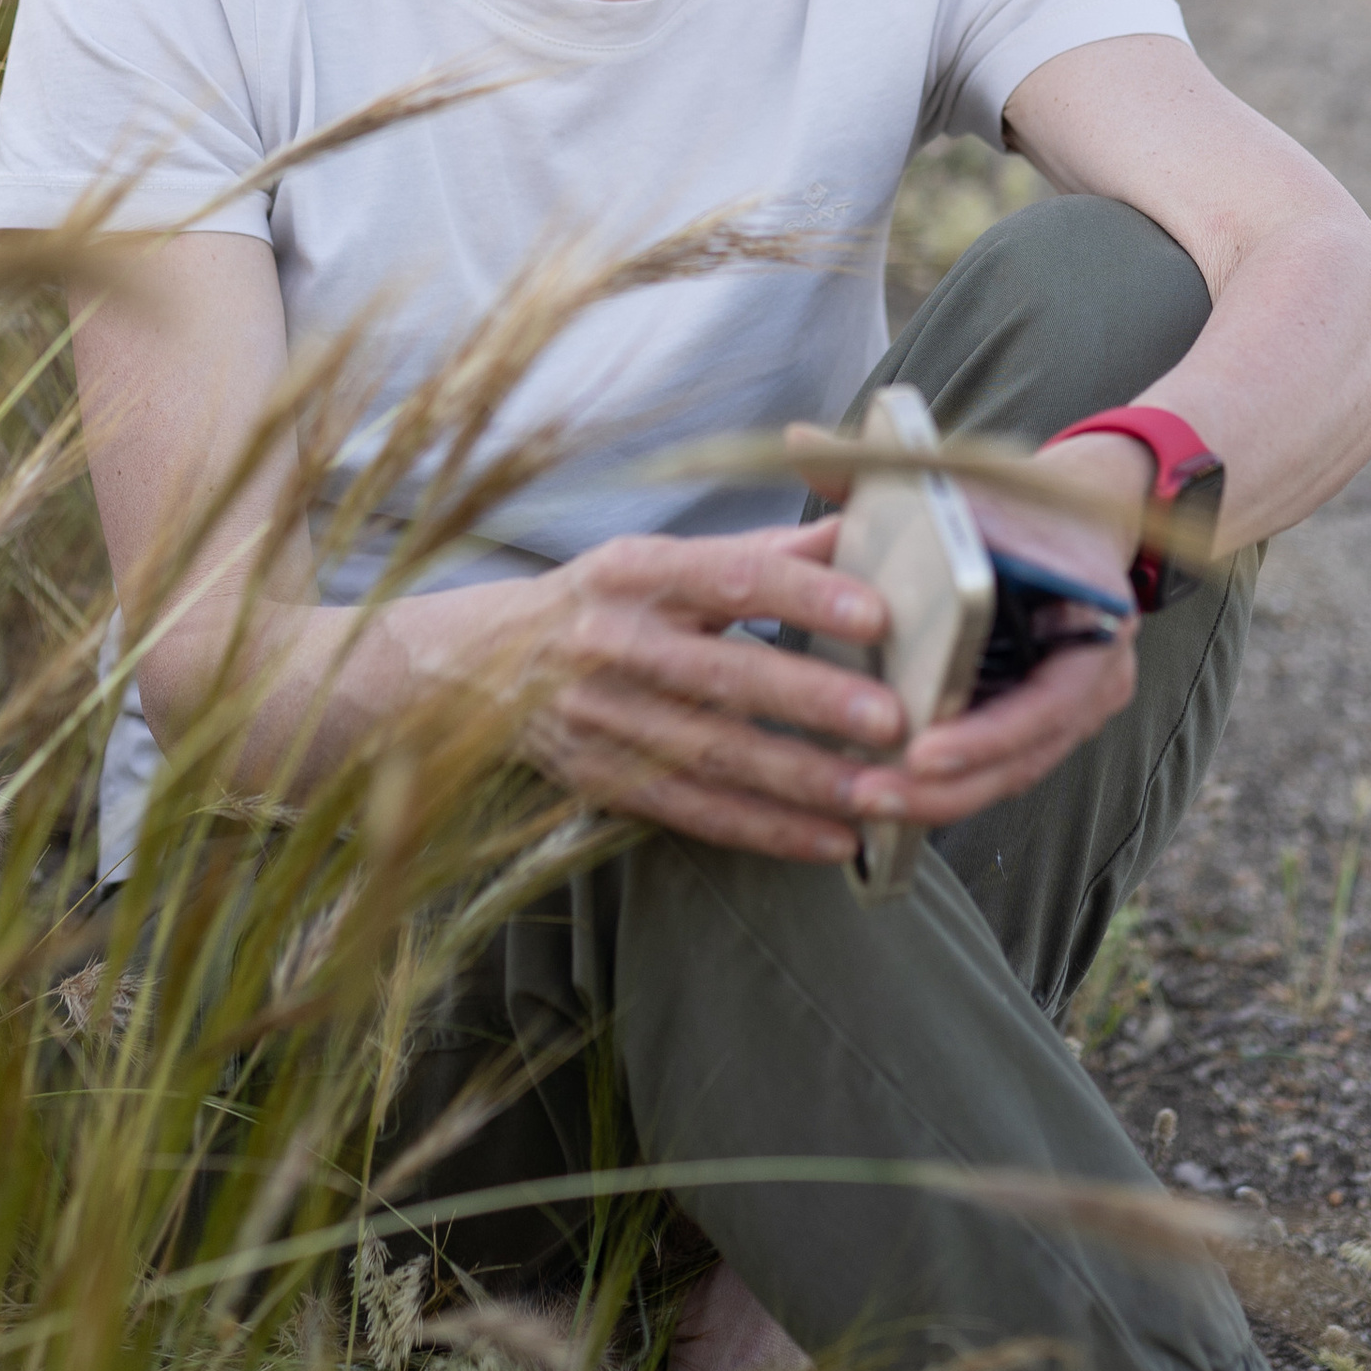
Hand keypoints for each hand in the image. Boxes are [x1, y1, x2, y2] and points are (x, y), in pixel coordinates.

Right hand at [502, 522, 901, 863]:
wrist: (478, 669)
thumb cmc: (597, 604)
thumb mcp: (658, 560)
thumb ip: (761, 551)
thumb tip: (861, 529)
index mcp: (634, 572)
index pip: (727, 576)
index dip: (802, 594)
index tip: (875, 612)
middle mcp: (613, 644)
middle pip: (723, 675)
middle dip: (811, 700)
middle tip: (892, 718)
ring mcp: (604, 721)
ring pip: (716, 755)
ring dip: (804, 780)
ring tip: (881, 795)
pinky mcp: (605, 783)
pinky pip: (696, 813)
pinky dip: (768, 831)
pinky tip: (833, 841)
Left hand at [839, 427, 1154, 832]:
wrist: (1076, 513)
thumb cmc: (1014, 497)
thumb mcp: (966, 475)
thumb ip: (880, 464)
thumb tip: (798, 441)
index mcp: (1094, 615)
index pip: (1048, 697)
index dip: (987, 733)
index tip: (920, 748)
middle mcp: (1095, 673)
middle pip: (1023, 755)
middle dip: (948, 786)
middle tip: (871, 794)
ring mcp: (1072, 706)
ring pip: (1009, 774)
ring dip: (939, 799)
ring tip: (862, 804)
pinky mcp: (1041, 725)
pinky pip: (997, 769)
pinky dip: (946, 787)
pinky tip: (882, 797)